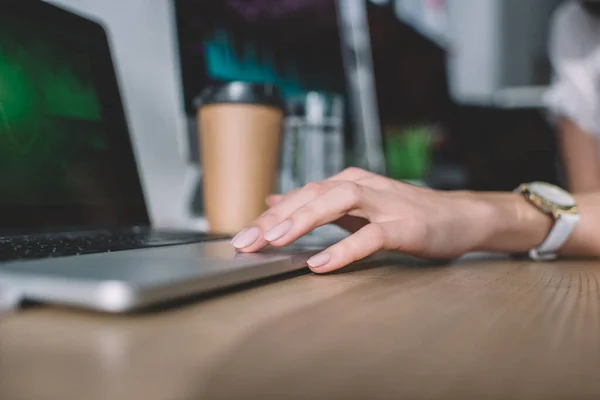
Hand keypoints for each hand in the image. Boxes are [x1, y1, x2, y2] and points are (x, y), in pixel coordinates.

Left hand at [231, 168, 496, 272]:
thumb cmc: (406, 214)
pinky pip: (371, 236)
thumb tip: (274, 201)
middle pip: (313, 194)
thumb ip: (316, 204)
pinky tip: (321, 264)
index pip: (302, 194)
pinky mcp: (406, 225)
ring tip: (275, 240)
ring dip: (304, 219)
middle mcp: (363, 187)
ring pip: (339, 202)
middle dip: (276, 217)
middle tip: (246, 240)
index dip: (270, 215)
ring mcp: (385, 204)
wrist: (461, 216)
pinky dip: (345, 249)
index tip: (242, 236)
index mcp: (348, 183)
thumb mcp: (356, 206)